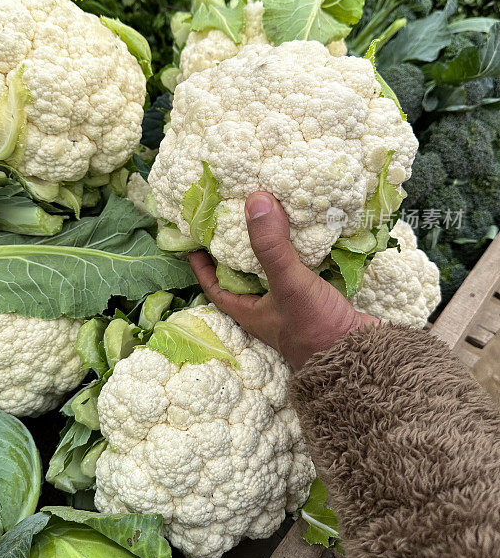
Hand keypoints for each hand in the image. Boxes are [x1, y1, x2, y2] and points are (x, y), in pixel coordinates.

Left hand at [189, 192, 378, 368]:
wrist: (361, 357)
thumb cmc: (316, 328)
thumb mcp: (288, 284)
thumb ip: (271, 246)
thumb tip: (255, 200)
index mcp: (251, 313)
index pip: (216, 288)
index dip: (203, 267)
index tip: (195, 243)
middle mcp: (269, 311)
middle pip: (245, 277)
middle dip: (238, 252)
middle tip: (235, 222)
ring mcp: (295, 307)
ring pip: (275, 274)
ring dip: (272, 250)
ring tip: (269, 220)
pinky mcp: (319, 302)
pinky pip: (303, 272)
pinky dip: (302, 254)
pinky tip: (308, 235)